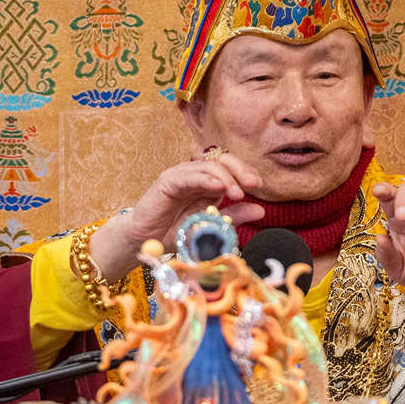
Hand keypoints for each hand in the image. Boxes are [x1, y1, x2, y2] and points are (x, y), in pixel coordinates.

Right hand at [90, 152, 264, 281]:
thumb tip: (260, 210)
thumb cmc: (175, 233)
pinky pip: (190, 175)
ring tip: (238, 193)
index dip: (246, 173)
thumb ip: (233, 216)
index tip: (259, 186)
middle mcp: (196, 176)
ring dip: (227, 178)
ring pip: (209, 166)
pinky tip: (219, 187)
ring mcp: (181, 176)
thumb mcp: (210, 226)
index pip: (231, 168)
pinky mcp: (167, 181)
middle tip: (254, 184)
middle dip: (241, 170)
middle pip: (223, 161)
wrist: (143, 242)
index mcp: (208, 184)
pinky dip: (206, 179)